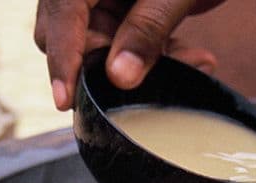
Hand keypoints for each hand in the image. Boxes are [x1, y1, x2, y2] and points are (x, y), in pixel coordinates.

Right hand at [34, 0, 223, 110]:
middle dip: (106, 66)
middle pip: (70, 34)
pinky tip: (194, 57)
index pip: (62, 12)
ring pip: (102, 45)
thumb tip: (119, 78)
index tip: (65, 99)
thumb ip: (148, 28)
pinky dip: (156, 55)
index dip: (62, 58)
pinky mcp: (127, 6)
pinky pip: (127, 42)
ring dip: (140, 64)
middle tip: (144, 80)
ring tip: (192, 61)